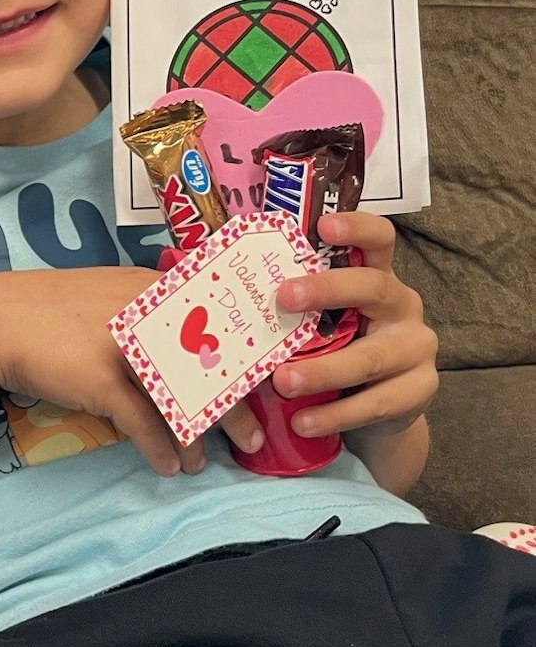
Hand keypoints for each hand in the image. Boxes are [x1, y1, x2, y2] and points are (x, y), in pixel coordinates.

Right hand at [0, 267, 260, 476]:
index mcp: (152, 290)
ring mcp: (125, 349)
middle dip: (237, 409)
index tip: (265, 386)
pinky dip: (161, 449)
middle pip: (211, 366)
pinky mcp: (102, 381)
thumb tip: (184, 335)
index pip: (218, 323)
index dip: (245, 359)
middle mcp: (147, 317)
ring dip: (200, 439)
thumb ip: (146, 307)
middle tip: (254, 439)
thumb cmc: (48, 310)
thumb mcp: (105, 294)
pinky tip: (170, 467)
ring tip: (205, 465)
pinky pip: (145, 424)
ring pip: (182, 400)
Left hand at [271, 211, 438, 441]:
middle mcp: (403, 306)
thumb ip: (297, 306)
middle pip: (373, 288)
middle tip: (283, 298)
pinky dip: (335, 415)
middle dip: (328, 290)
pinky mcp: (420, 391)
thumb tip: (226, 286)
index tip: (323, 224)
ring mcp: (417, 349)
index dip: (357, 227)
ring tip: (282, 383)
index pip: (379, 240)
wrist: (381, 409)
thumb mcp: (324, 322)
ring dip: (323, 371)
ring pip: (370, 358)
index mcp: (379, 278)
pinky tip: (303, 422)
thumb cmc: (339, 349)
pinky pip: (375, 404)